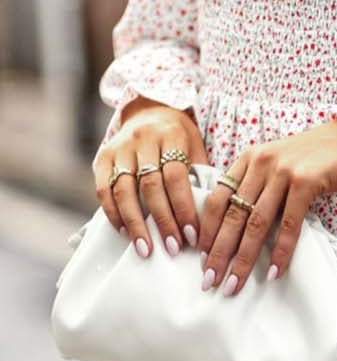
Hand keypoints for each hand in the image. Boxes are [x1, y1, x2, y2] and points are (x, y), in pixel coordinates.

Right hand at [93, 98, 209, 257]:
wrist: (151, 111)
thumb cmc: (180, 138)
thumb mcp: (196, 148)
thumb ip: (200, 176)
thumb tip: (209, 218)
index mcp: (171, 135)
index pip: (177, 177)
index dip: (184, 208)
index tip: (192, 236)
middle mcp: (143, 139)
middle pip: (151, 185)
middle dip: (162, 221)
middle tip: (173, 248)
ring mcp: (120, 147)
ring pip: (124, 190)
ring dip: (135, 223)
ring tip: (146, 249)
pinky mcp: (103, 156)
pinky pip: (104, 189)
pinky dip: (113, 213)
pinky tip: (125, 232)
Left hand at [196, 117, 336, 294]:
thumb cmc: (314, 158)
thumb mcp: (277, 164)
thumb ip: (257, 186)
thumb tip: (237, 227)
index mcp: (248, 159)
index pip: (217, 198)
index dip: (207, 231)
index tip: (201, 258)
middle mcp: (260, 162)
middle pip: (232, 215)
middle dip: (219, 252)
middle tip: (209, 280)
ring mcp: (282, 171)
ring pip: (256, 223)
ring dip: (243, 258)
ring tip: (234, 284)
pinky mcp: (305, 181)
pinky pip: (289, 224)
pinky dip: (281, 251)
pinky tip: (274, 272)